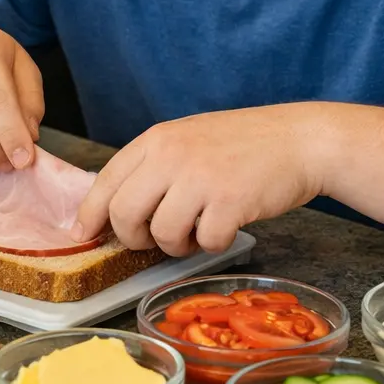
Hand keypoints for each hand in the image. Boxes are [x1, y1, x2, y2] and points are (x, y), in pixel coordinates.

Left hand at [74, 104, 329, 255]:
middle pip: (124, 213)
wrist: (300, 140)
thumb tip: (117, 207)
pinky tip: (225, 226)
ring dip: (177, 244)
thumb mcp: (189, 139)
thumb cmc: (244, 144)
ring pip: (161, 234)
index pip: (105, 180)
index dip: (90, 214)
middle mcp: (171, 155)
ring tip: (197, 230)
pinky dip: (212, 243)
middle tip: (154, 240)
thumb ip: (154, 166)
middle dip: (134, 238)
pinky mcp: (228, 202)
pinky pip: (203, 243)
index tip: (83, 234)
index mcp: (157, 139)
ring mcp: (199, 177)